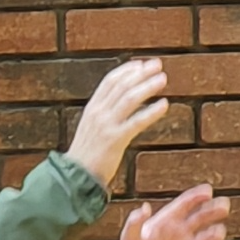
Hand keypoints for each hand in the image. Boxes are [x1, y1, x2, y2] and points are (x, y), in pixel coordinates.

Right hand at [68, 58, 175, 189]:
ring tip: (163, 79)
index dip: (127, 70)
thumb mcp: (93, 127)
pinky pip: (137, 121)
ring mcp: (106, 125)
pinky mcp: (115, 139)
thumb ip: (106, 113)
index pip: (110, 81)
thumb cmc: (88, 153)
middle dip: (140, 73)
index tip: (142, 64)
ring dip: (147, 86)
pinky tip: (164, 104)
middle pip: (121, 85)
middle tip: (157, 65)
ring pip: (129, 99)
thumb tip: (124, 102)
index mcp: (92, 107)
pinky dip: (151, 112)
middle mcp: (98, 112)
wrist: (76, 175)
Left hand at [117, 183, 228, 239]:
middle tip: (224, 205)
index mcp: (167, 221)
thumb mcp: (129, 237)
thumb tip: (144, 208)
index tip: (208, 191)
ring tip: (217, 233)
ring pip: (208, 237)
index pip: (184, 205)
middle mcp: (180, 232)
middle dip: (214, 209)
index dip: (196, 196)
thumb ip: (135, 222)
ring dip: (215, 233)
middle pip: (202, 217)